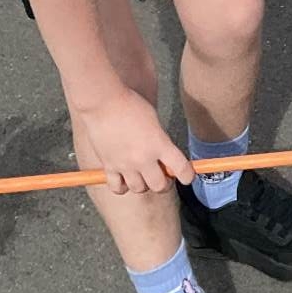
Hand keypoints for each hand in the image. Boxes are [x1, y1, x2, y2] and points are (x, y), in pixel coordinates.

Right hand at [77, 89, 192, 195]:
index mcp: (159, 144)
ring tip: (143, 176)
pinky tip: (124, 179)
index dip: (188, 176)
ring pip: (139, 189)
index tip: (188, 177)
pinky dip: (122, 187)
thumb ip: (160, 140)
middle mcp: (144, 158)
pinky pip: (117, 188)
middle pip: (159, 186)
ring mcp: (125, 165)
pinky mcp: (109, 166)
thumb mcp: (154, 120)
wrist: (104, 103)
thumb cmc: (130, 105)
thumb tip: (164, 154)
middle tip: (163, 176)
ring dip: (144, 185)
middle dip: (164, 183)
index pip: (180, 168)